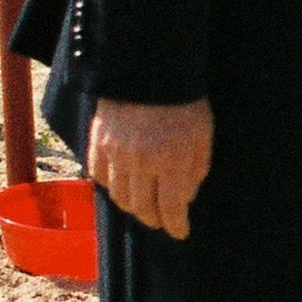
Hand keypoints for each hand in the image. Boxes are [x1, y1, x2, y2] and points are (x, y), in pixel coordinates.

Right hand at [86, 95, 212, 239]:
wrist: (148, 69)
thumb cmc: (183, 102)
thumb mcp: (203, 135)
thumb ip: (196, 169)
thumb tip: (185, 199)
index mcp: (173, 159)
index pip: (172, 207)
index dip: (176, 226)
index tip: (180, 232)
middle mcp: (142, 161)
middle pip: (143, 208)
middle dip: (155, 220)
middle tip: (161, 222)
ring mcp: (116, 153)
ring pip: (120, 197)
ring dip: (133, 208)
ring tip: (143, 207)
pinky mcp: (98, 143)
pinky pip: (100, 177)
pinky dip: (111, 187)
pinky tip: (122, 186)